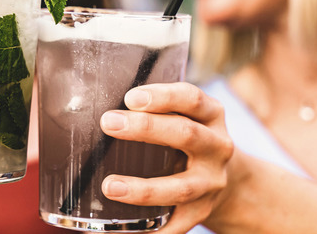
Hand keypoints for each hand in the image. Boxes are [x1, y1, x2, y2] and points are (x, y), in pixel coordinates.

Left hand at [99, 82, 233, 232]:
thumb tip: (88, 101)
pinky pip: (176, 225)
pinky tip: (122, 232)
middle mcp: (217, 147)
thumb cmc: (185, 136)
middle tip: (108, 123)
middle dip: (145, 128)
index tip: (130, 97)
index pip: (191, 98)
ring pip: (180, 188)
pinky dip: (152, 230)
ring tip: (109, 186)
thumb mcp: (182, 114)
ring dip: (143, 189)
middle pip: (185, 135)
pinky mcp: (201, 212)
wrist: (228, 178)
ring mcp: (211, 183)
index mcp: (210, 115)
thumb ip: (151, 107)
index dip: (162, 96)